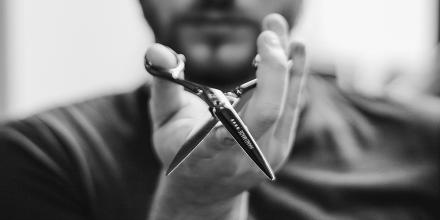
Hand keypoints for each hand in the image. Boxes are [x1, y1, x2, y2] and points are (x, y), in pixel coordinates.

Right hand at [147, 14, 306, 218]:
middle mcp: (241, 157)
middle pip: (268, 111)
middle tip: (268, 31)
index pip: (230, 129)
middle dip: (273, 67)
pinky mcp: (281, 145)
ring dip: (285, 61)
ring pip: (286, 104)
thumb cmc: (179, 153)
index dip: (252, 89)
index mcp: (206, 154)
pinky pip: (293, 105)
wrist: (206, 189)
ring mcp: (267, 154)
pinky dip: (295, 73)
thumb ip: (163, 86)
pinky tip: (295, 47)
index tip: (259, 49)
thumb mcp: (163, 124)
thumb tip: (158, 50)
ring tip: (277, 26)